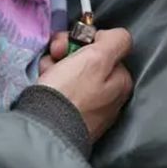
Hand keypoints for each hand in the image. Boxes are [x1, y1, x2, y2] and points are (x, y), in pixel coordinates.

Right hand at [37, 29, 133, 143]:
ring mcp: (90, 107)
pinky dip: (52, 82)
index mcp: (122, 81)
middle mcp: (110, 95)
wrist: (44, 131)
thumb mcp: (97, 58)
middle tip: (56, 55)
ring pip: (72, 71)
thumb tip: (114, 36)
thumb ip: (115, 41)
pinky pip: (63, 89)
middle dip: (68, 52)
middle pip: (88, 58)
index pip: (106, 46)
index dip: (86, 39)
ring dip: (56, 65)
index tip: (71, 42)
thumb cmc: (71, 92)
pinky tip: (45, 84)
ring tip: (48, 73)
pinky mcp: (71, 115)